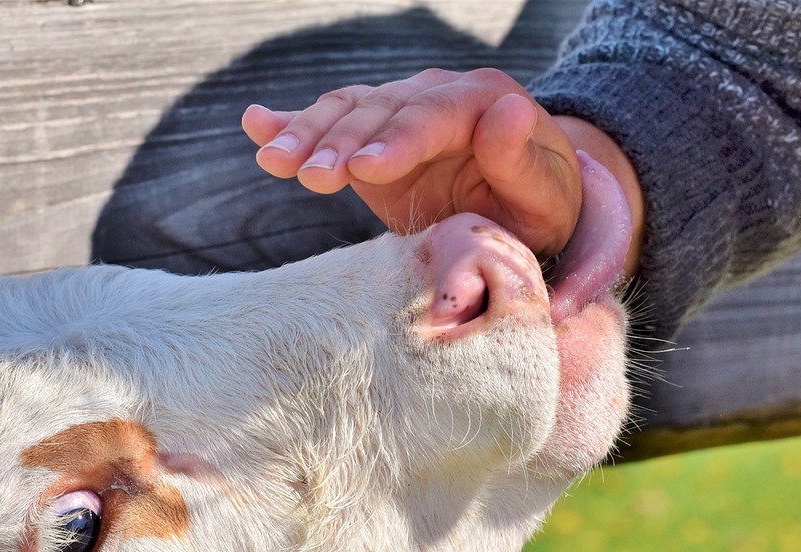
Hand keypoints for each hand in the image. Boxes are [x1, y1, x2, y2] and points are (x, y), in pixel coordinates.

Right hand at [242, 69, 581, 258]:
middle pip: (381, 111)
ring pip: (348, 112)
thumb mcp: (545, 195)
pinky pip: (331, 121)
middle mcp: (436, 94)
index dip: (398, 140)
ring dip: (308, 136)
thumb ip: (522, 159)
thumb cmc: (540, 207)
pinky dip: (292, 123)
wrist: (525, 206)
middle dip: (341, 141)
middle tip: (309, 176)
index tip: (366, 169)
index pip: (434, 115)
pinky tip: (255, 124)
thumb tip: (509, 110)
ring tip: (275, 163)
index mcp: (484, 101)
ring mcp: (400, 111)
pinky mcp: (373, 136)